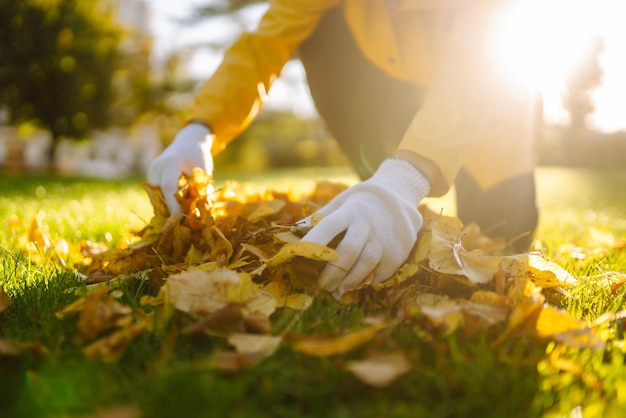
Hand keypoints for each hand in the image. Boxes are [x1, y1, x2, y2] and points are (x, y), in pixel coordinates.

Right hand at [147, 123, 213, 215]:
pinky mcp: (152, 179)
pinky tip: (176, 212)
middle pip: (158, 195)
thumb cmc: (198, 156)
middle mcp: (156, 168)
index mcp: (170, 163)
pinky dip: (165, 204)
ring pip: (156, 198)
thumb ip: (201, 189)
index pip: (168, 187)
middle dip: (168, 211)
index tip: (178, 219)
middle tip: (180, 225)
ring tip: (180, 220)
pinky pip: (157, 196)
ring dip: (166, 209)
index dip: (172, 205)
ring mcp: (152, 173)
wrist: (187, 142)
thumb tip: (202, 213)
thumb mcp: (204, 170)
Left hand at [300, 159, 430, 297]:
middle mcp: (367, 224)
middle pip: (348, 251)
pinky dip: (366, 281)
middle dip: (332, 272)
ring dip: (349, 281)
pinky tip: (357, 283)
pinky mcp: (397, 252)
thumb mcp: (341, 202)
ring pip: (365, 265)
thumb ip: (320, 218)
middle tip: (321, 285)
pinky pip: (380, 273)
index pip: (329, 226)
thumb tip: (293, 231)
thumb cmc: (360, 204)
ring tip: (338, 289)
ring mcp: (384, 239)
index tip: (299, 255)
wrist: (399, 196)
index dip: (314, 242)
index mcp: (349, 211)